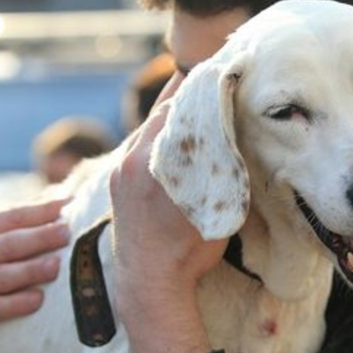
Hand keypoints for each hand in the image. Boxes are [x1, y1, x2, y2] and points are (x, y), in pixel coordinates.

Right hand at [0, 198, 70, 352]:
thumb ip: (11, 221)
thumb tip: (58, 197)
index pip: (9, 217)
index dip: (39, 210)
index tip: (68, 204)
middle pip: (8, 244)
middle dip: (39, 237)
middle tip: (66, 232)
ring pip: (1, 276)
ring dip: (31, 270)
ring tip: (56, 265)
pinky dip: (17, 303)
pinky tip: (38, 299)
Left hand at [108, 81, 228, 352]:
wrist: (150, 283)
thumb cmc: (188, 250)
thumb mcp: (214, 204)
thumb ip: (220, 167)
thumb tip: (236, 137)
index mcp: (157, 159)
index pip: (180, 106)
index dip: (201, 86)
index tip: (221, 70)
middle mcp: (133, 157)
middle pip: (162, 111)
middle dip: (187, 96)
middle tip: (212, 77)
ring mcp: (120, 169)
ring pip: (149, 128)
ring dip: (172, 116)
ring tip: (196, 103)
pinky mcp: (116, 181)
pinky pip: (139, 146)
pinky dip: (158, 135)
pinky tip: (176, 136)